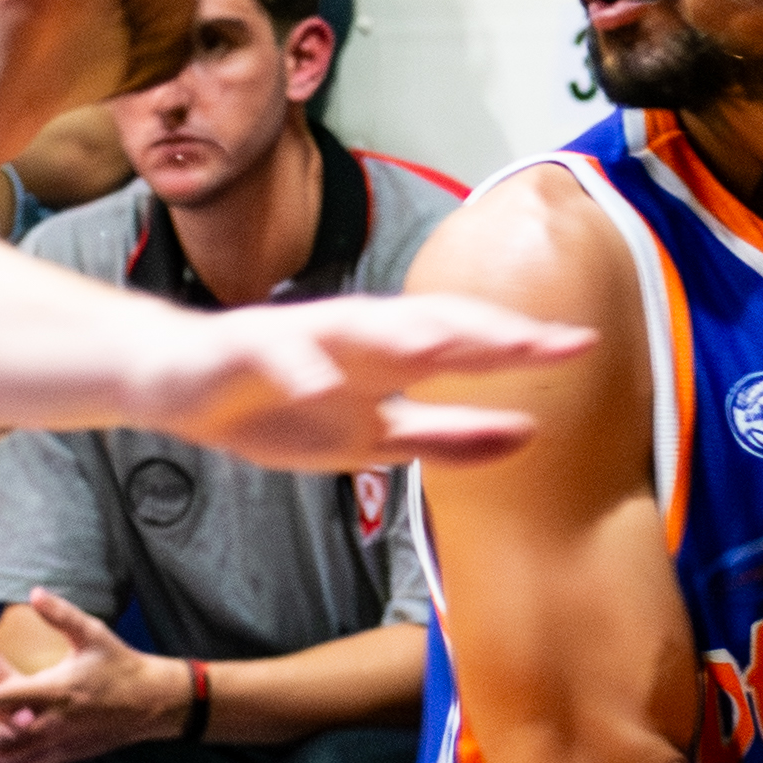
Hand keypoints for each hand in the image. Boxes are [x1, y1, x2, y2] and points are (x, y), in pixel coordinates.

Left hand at [0, 587, 187, 762]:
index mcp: (59, 692)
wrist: (153, 704)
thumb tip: (34, 592)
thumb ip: (61, 614)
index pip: (12, 698)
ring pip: (10, 759)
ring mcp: (59, 745)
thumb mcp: (93, 633)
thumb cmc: (120, 665)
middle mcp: (55, 724)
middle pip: (2, 737)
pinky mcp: (63, 757)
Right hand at [128, 291, 583, 475]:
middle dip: (483, 331)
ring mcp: (300, 339)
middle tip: (540, 339)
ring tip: (447, 347)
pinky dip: (296, 368)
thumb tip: (527, 434)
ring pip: (356, 328)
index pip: (465, 344)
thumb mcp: (373, 438)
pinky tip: (317, 384)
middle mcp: (354, 337)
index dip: (521, 345)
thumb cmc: (279, 407)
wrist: (180, 385)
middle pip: (426, 324)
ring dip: (401, 335)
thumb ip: (446, 437)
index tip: (582, 345)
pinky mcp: (244, 351)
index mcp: (387, 357)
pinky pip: (274, 357)